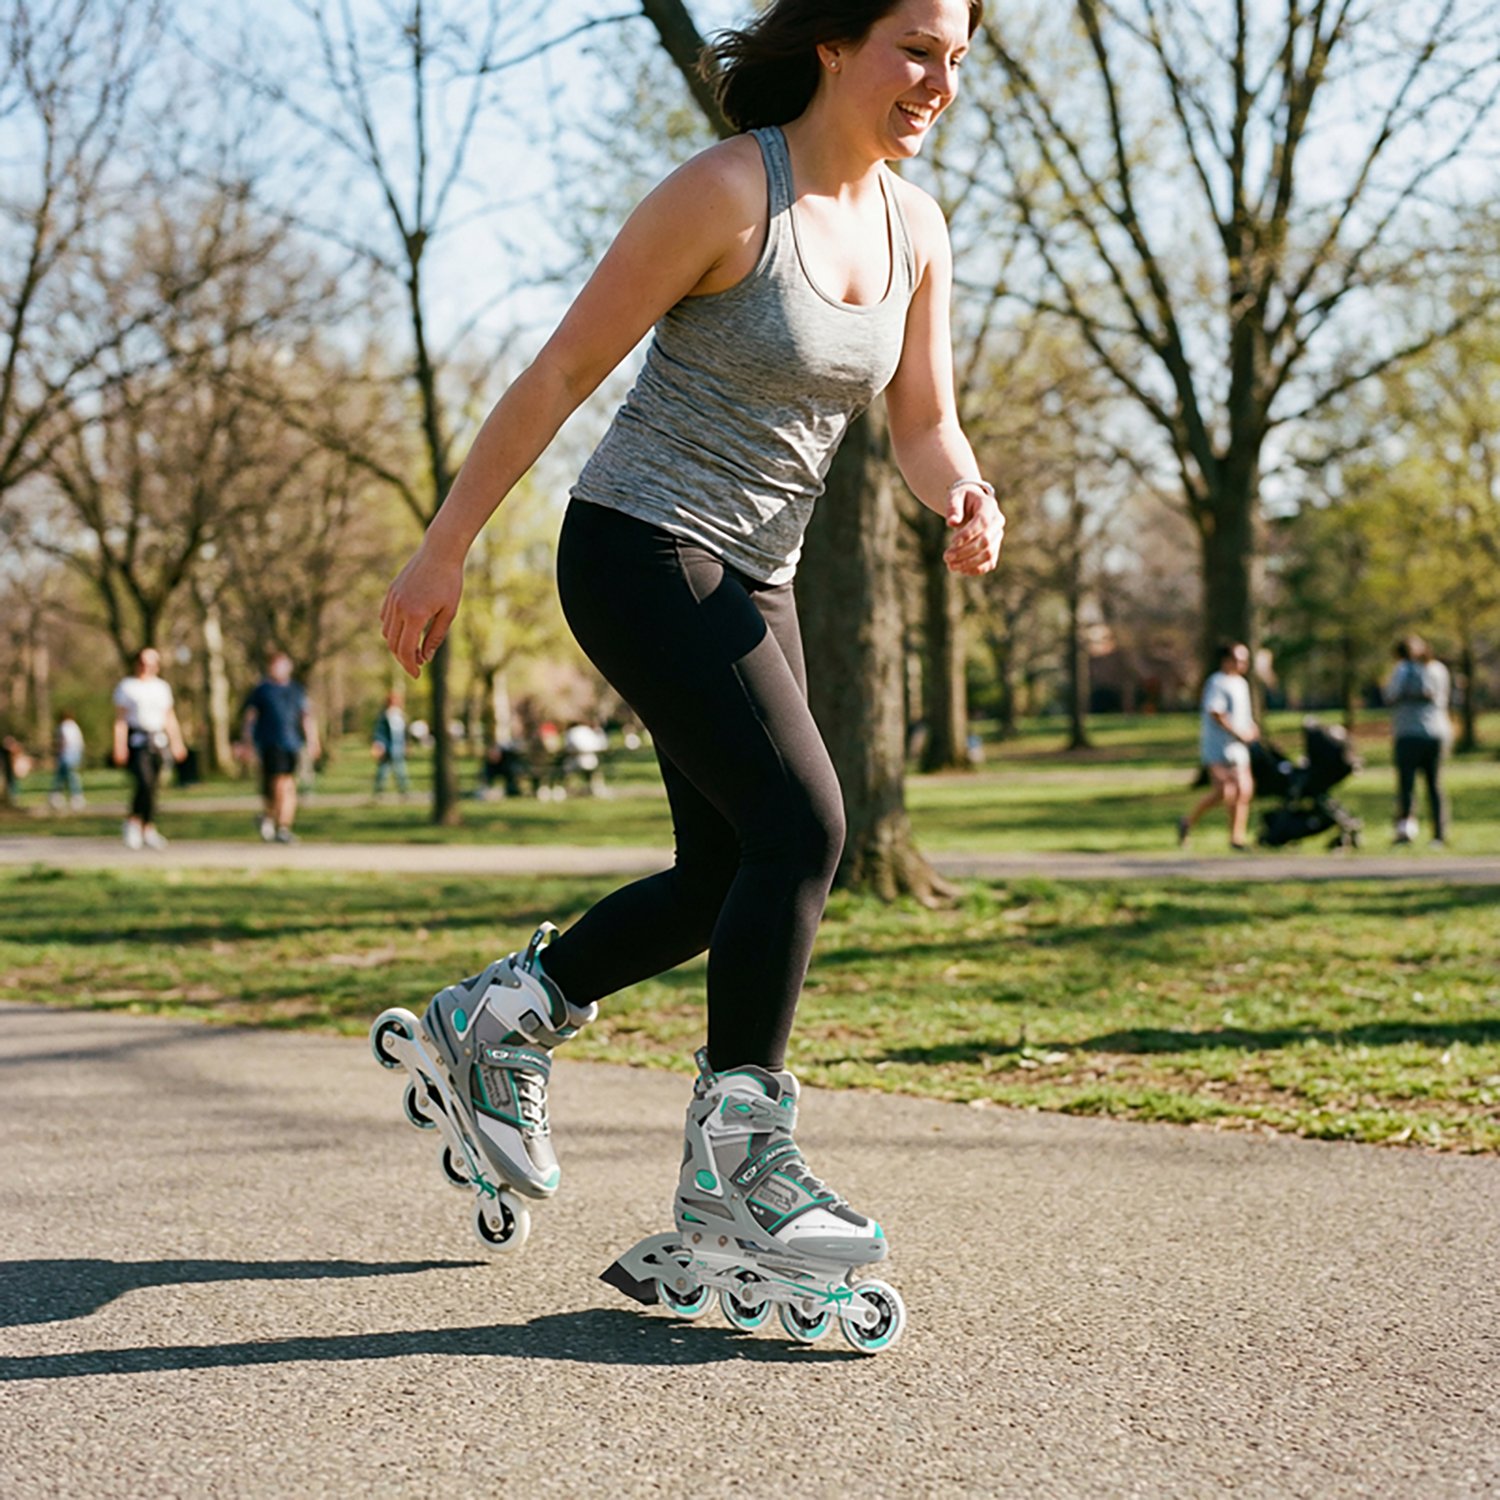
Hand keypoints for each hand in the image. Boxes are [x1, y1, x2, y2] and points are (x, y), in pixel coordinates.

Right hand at [381, 543, 463, 678]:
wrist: (439, 552)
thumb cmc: (450, 582)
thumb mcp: (449, 612)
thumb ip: (436, 637)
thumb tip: (425, 657)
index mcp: (416, 615)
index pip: (406, 650)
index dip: (410, 666)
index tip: (417, 675)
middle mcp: (399, 608)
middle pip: (393, 644)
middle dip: (404, 659)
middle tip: (417, 665)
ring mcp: (392, 599)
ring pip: (387, 632)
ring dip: (397, 644)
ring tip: (414, 648)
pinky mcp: (391, 592)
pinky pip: (385, 618)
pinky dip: (392, 629)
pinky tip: (406, 631)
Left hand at [943, 483, 1004, 575]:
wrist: (972, 504)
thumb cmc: (962, 499)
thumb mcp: (955, 496)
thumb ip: (953, 507)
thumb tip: (951, 522)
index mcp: (989, 506)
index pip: (982, 522)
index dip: (967, 534)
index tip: (951, 542)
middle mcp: (997, 522)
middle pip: (986, 541)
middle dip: (965, 551)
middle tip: (946, 557)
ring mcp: (998, 536)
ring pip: (989, 554)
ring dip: (969, 563)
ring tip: (951, 566)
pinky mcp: (995, 548)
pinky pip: (990, 562)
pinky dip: (977, 569)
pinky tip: (961, 570)